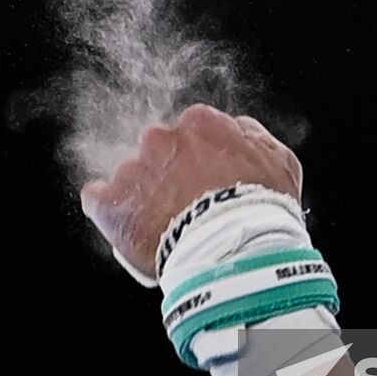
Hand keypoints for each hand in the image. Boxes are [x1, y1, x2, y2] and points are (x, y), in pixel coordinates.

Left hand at [80, 104, 303, 279]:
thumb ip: (252, 136)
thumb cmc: (261, 210)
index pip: (192, 133)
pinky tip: (129, 227)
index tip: (206, 181)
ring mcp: (133, 169)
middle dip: (169, 174)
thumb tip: (235, 129)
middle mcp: (161, 137)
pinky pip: (97, 199)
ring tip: (166, 226)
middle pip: (160, 151)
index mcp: (201, 123)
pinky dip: (109, 210)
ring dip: (144, 195)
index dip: (200, 159)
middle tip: (187, 206)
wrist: (234, 252)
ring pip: (132, 176)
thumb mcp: (279, 160)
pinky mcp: (110, 202)